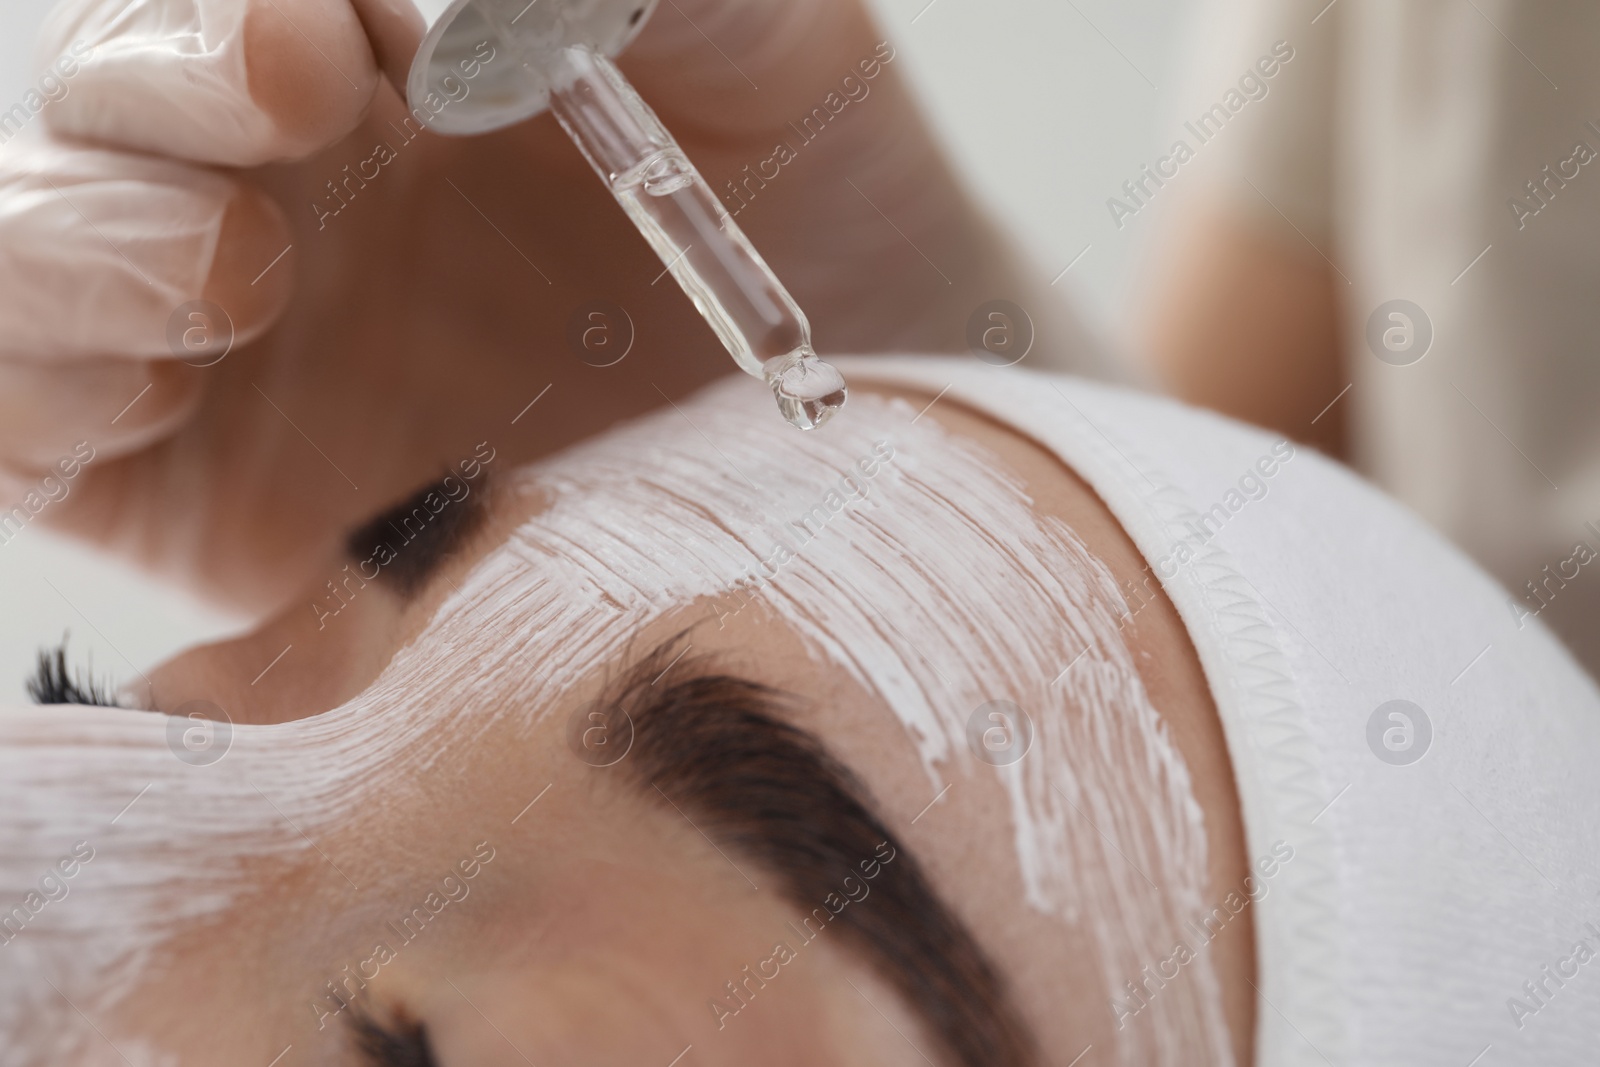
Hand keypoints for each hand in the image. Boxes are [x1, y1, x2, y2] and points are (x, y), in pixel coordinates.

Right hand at [0, 0, 1055, 609]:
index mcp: (393, 70)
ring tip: (229, 282)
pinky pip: (38, 437)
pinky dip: (40, 396)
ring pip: (31, 260)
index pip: (221, 4)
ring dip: (72, 247)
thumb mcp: (768, 50)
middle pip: (103, 110)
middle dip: (155, 92)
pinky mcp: (222, 504)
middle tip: (299, 116)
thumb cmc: (826, 225)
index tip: (319, 44)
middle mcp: (295, 198)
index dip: (224, 9)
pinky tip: (149, 393)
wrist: (876, 432)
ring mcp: (244, 351)